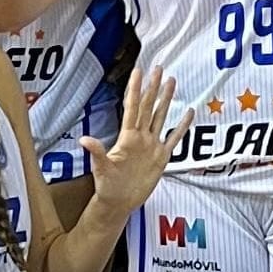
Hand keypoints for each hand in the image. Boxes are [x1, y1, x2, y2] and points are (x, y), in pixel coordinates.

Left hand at [84, 67, 177, 215]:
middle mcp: (140, 137)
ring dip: (166, 100)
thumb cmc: (108, 186)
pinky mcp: (161, 157)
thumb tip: (84, 139)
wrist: (119, 202)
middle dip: (153, 88)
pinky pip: (174, 138)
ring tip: (172, 82)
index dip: (135, 89)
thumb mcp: (101, 169)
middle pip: (148, 107)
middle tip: (158, 69)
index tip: (138, 72)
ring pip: (160, 117)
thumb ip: (96, 153)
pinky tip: (187, 113)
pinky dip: (181, 126)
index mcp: (127, 137)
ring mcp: (152, 146)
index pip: (132, 108)